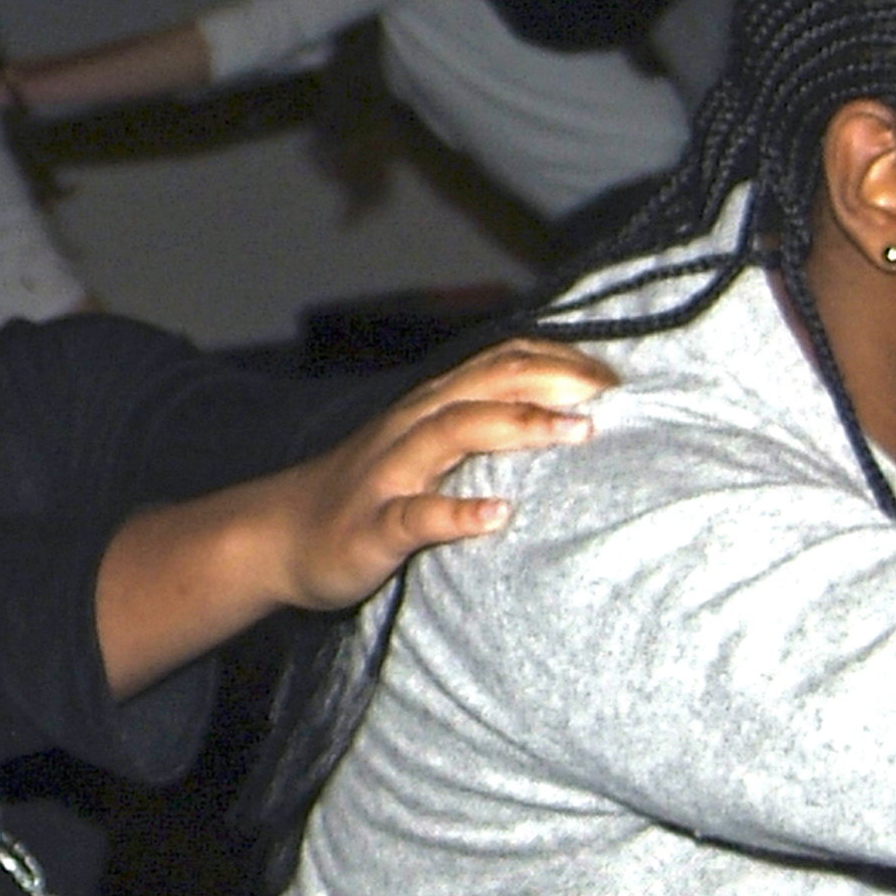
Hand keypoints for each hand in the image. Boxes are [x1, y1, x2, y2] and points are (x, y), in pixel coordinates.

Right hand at [260, 339, 614, 612]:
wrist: (278, 536)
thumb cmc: (368, 495)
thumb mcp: (425, 451)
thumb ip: (478, 432)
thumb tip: (553, 422)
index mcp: (431, 407)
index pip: (500, 363)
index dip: (558, 359)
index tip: (617, 374)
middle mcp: (412, 427)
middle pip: (487, 383)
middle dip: (553, 379)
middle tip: (613, 394)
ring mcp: (391, 474)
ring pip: (454, 431)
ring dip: (518, 427)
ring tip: (575, 433)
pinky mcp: (372, 528)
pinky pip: (416, 516)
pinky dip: (457, 514)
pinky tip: (498, 516)